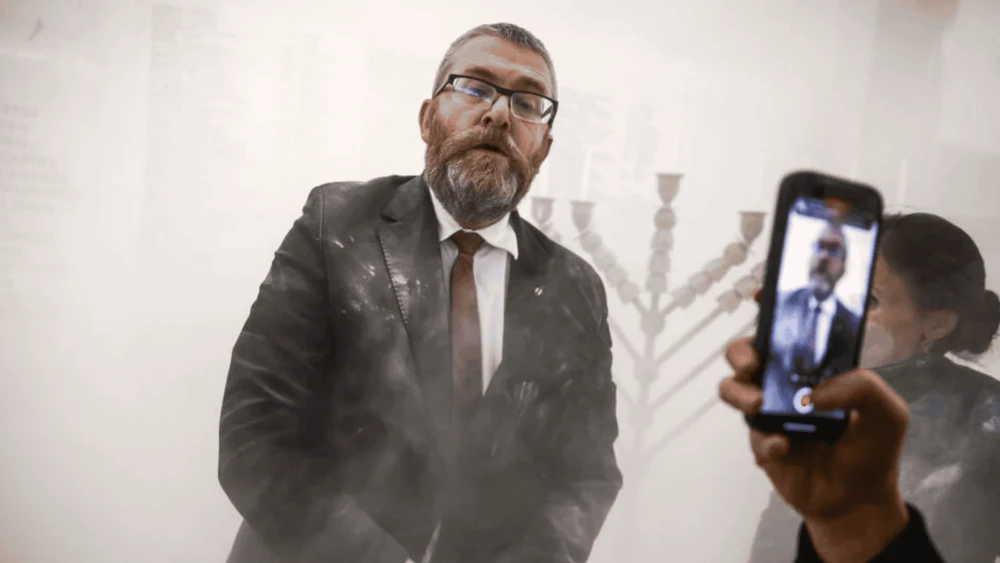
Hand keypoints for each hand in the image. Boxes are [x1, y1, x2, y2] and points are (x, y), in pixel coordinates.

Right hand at [718, 290, 912, 560]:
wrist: (857, 501)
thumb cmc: (872, 449)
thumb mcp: (886, 412)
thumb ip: (861, 388)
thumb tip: (814, 392)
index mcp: (814, 367)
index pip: (788, 329)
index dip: (770, 308)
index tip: (760, 296)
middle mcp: (785, 383)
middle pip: (745, 352)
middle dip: (741, 350)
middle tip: (754, 363)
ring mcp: (769, 411)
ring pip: (732, 387)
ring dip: (739, 392)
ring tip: (760, 407)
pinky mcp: (762, 442)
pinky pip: (752, 433)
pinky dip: (766, 440)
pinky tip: (785, 448)